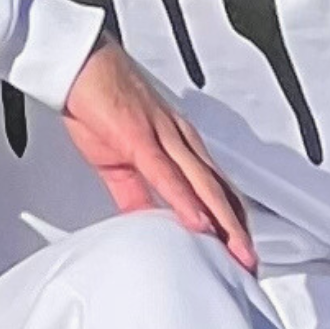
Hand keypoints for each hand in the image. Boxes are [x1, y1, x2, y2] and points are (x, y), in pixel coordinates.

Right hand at [61, 39, 257, 272]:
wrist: (78, 63)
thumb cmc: (99, 102)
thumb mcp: (119, 161)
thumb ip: (135, 195)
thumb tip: (147, 224)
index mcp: (178, 144)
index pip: (215, 189)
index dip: (231, 222)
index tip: (241, 251)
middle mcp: (180, 140)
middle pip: (219, 191)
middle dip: (238, 231)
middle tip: (251, 265)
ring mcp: (163, 136)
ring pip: (203, 185)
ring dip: (224, 223)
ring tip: (238, 253)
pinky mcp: (138, 136)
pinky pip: (166, 173)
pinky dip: (185, 200)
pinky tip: (199, 222)